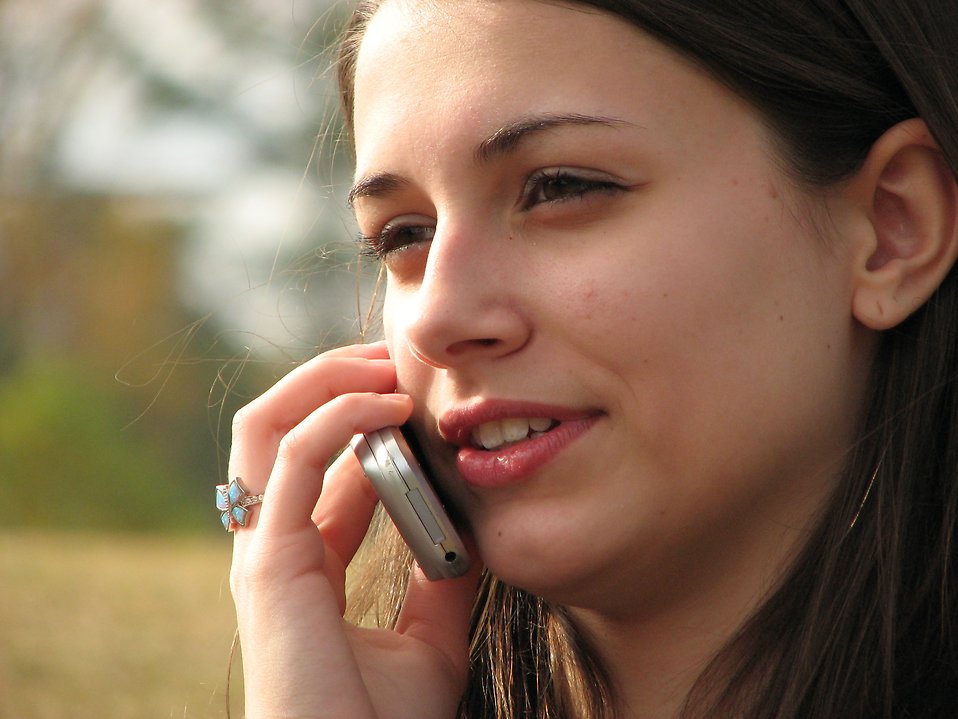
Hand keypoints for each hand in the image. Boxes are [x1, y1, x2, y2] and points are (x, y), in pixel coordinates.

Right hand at [228, 342, 479, 718]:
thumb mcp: (432, 635)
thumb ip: (440, 580)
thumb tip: (469, 531)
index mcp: (305, 558)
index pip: (320, 463)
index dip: (363, 417)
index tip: (416, 390)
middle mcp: (274, 544)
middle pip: (275, 428)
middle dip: (330, 381)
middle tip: (392, 357)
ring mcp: (264, 549)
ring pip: (266, 425)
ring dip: (327, 381)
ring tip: (386, 365)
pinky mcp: (269, 561)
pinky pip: (296, 458)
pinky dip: (341, 416)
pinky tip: (391, 406)